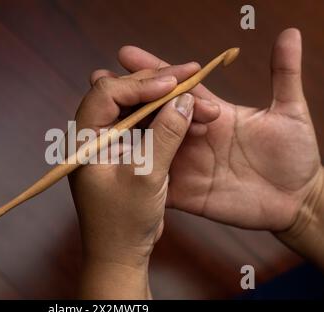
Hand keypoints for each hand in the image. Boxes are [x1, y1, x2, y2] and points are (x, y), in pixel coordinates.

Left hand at [70, 65, 218, 297]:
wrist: (121, 254)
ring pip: (138, 107)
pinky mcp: (126, 151)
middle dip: (158, 84)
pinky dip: (168, 118)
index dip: (140, 83)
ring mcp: (110, 142)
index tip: (173, 83)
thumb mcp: (146, 177)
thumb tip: (184, 100)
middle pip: (123, 94)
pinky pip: (147, 124)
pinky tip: (192, 115)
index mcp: (84, 139)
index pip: (106, 94)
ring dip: (167, 99)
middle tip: (191, 73)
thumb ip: (165, 136)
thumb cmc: (124, 222)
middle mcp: (94, 135)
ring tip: (198, 91)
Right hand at [114, 28, 321, 232]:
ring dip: (122, 129)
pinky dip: (132, 171)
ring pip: (147, 143)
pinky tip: (109, 161)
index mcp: (212, 112)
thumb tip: (292, 31)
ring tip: (95, 116)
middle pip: (153, 111)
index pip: (176, 85)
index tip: (125, 53)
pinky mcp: (182, 190)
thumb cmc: (296, 155)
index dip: (153, 68)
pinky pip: (153, 179)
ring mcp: (184, 162)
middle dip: (126, 95)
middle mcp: (190, 134)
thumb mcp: (291, 113)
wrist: (295, 200)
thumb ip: (285, 73)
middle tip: (99, 79)